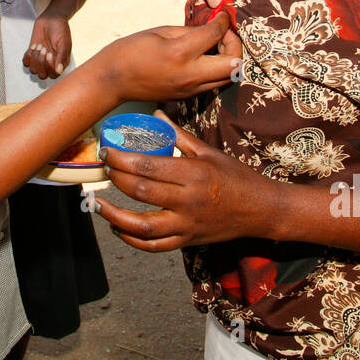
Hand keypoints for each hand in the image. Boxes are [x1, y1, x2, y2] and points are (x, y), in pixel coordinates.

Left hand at [25, 14, 70, 78]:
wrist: (51, 18)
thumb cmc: (60, 29)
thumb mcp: (64, 42)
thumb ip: (61, 57)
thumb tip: (59, 71)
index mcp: (61, 62)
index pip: (53, 74)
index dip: (49, 66)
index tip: (50, 53)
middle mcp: (50, 63)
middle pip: (42, 75)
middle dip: (41, 63)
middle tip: (44, 49)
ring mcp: (41, 59)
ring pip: (33, 70)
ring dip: (34, 58)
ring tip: (40, 45)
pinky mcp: (32, 54)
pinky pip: (26, 63)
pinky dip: (28, 56)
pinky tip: (33, 46)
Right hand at [92, 13, 240, 103]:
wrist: (113, 81)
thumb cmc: (131, 51)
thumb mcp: (161, 32)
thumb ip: (190, 30)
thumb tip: (211, 26)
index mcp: (180, 53)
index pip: (216, 34)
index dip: (223, 21)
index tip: (222, 14)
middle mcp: (190, 75)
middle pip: (234, 64)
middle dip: (235, 44)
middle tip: (225, 33)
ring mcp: (191, 89)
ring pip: (228, 78)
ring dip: (230, 59)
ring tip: (218, 45)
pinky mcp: (188, 96)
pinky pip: (214, 83)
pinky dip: (218, 69)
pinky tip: (207, 57)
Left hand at [94, 110, 279, 250]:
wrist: (261, 210)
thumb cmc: (236, 176)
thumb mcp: (209, 152)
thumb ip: (179, 135)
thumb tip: (156, 114)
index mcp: (194, 174)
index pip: (148, 166)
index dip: (122, 158)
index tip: (108, 150)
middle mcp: (189, 201)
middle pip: (141, 191)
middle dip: (116, 178)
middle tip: (105, 167)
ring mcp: (187, 224)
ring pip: (143, 226)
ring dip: (115, 216)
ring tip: (98, 204)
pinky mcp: (188, 240)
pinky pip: (155, 246)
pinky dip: (132, 240)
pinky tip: (118, 228)